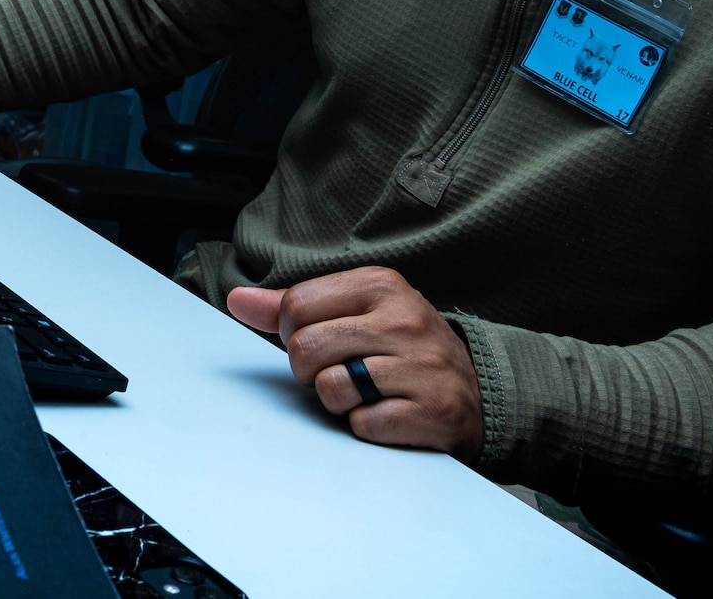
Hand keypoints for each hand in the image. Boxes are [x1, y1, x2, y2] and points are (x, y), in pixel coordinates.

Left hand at [227, 267, 483, 461]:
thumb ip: (293, 306)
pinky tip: (387, 413)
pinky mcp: (432, 411)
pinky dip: (366, 426)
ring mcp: (421, 366)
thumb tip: (237, 301)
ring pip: (330, 389)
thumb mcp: (356, 311)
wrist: (476, 391)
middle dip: (308, 372)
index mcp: (381, 285)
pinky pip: (363, 425)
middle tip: (337, 372)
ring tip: (363, 392)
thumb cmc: (402, 348)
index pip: (296, 306)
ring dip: (337, 402)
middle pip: (305, 349)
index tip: (318, 341)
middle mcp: (404, 319)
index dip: (293, 333)